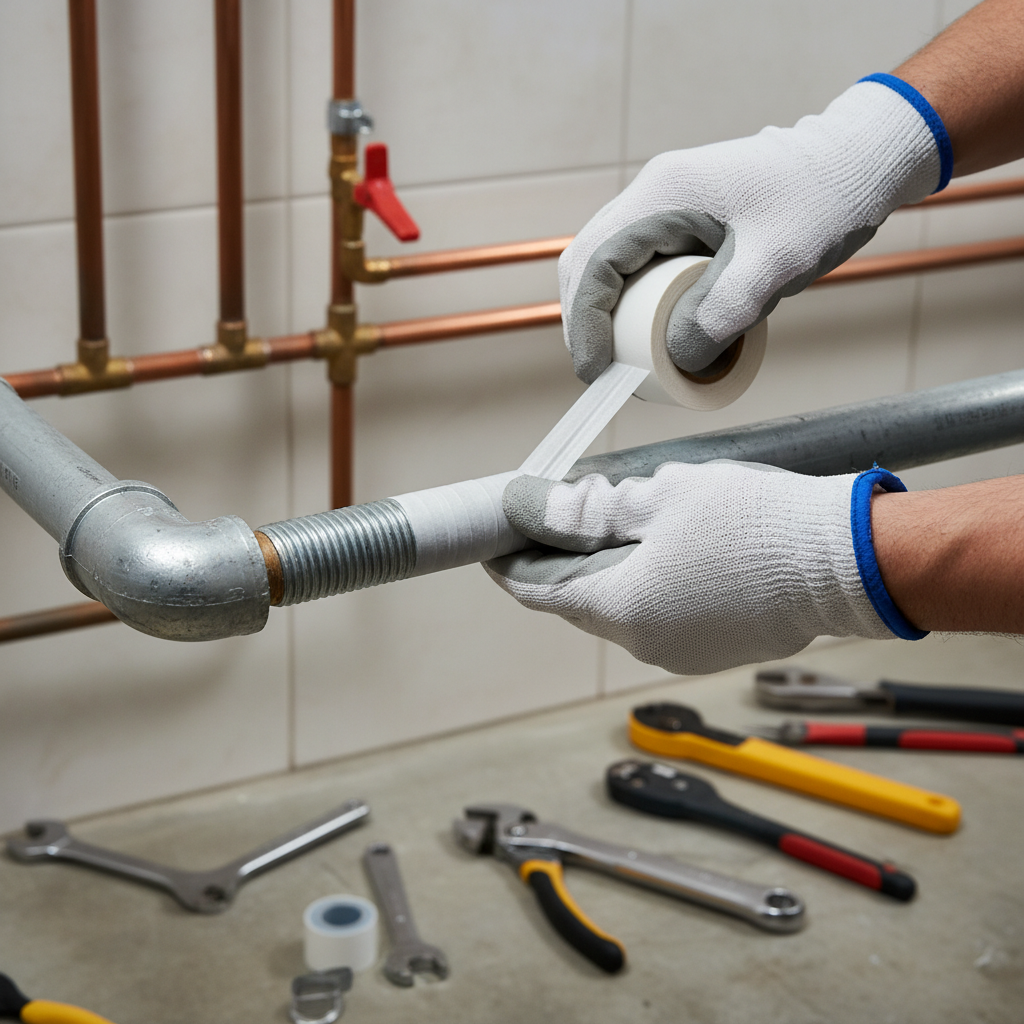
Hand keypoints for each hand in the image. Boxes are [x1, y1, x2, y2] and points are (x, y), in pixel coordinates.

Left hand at [486, 462, 915, 675]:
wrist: (847, 560)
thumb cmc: (756, 522)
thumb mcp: (661, 496)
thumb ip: (589, 509)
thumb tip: (532, 507)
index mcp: (621, 607)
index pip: (539, 591)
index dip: (510, 562)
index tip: (496, 537)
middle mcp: (645, 643)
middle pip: (579, 601)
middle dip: (560, 561)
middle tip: (554, 517)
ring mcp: (682, 652)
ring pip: (622, 608)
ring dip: (607, 571)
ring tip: (612, 523)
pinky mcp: (715, 650)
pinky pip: (660, 616)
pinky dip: (646, 586)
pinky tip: (659, 550)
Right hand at [559, 78, 944, 382]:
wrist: (858, 164)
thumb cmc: (824, 199)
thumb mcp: (777, 261)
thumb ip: (726, 309)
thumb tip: (678, 359)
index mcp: (664, 193)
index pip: (596, 260)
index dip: (585, 319)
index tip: (596, 368)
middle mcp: (654, 194)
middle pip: (589, 262)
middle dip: (586, 321)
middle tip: (603, 372)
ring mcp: (665, 206)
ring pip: (610, 265)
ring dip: (606, 314)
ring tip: (622, 361)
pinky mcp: (682, 222)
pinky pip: (639, 266)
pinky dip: (633, 305)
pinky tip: (650, 335)